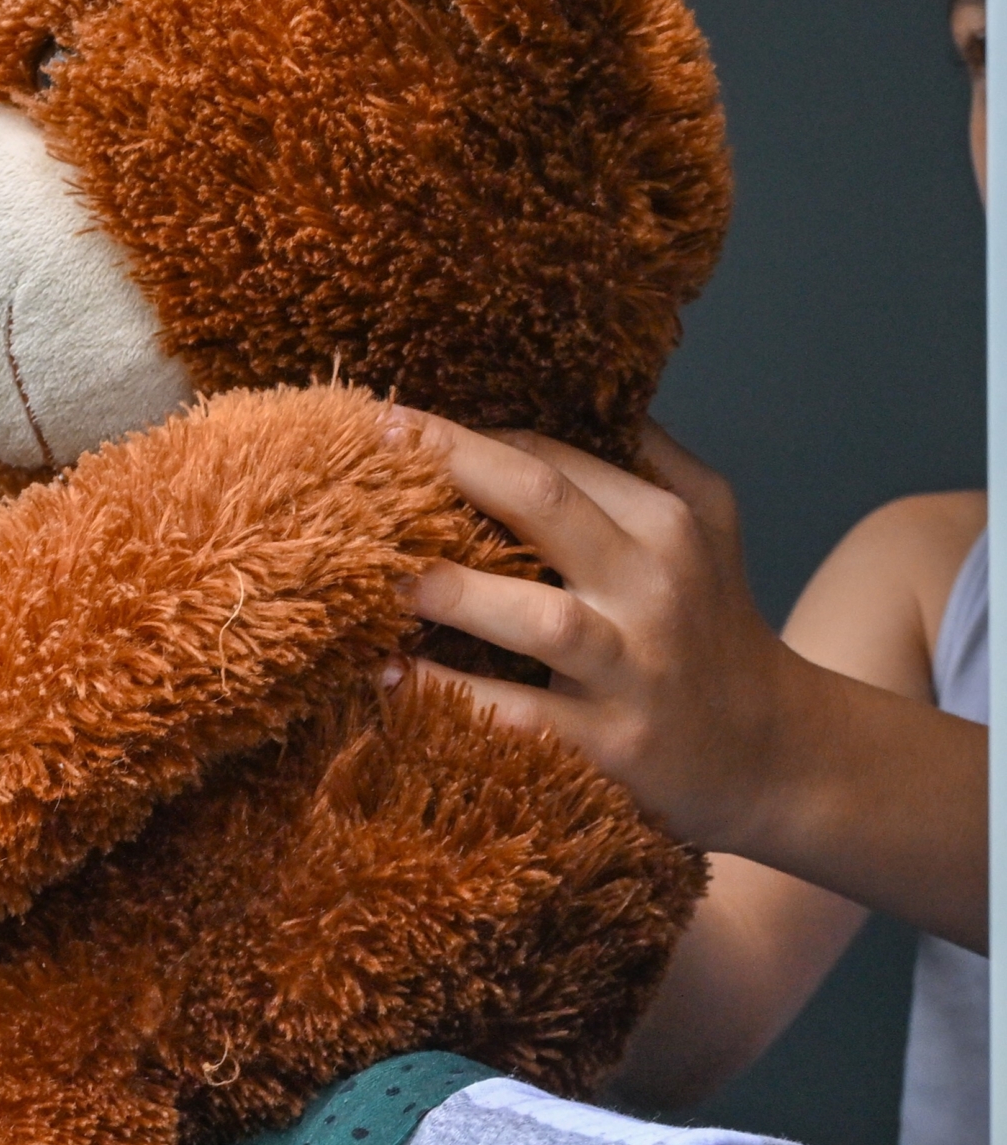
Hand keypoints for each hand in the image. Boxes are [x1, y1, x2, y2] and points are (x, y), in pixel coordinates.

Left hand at [397, 412, 985, 949]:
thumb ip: (649, 455)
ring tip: (378, 577)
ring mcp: (636, 667)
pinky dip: (454, 698)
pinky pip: (524, 717)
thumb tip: (571, 392)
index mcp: (665, 523)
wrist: (775, 752)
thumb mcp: (710, 524)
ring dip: (453, 594)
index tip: (389, 426)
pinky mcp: (616, 744)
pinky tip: (389, 677)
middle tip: (369, 447)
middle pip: (545, 504)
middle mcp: (654, 585)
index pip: (554, 460)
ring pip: (540, 618)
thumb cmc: (713, 626)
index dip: (467, 439)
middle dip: (454, 466)